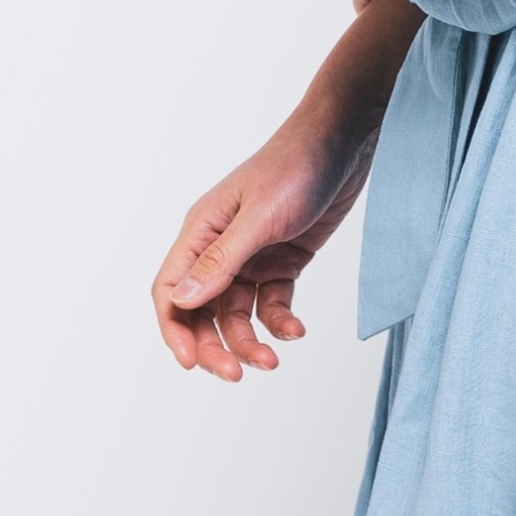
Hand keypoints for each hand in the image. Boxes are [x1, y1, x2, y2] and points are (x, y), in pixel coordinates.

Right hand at [153, 118, 360, 380]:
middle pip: (201, 312)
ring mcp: (251, 256)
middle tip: (237, 374)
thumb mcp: (259, 218)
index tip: (191, 363)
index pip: (170, 291)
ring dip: (250, 341)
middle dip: (214, 345)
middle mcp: (219, 247)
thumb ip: (221, 261)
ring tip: (273, 360)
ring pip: (237, 314)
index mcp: (201, 232)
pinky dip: (280, 321)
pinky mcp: (283, 260)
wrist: (344, 141)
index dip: (175, 330)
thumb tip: (180, 302)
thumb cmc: (296, 167)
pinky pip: (272, 303)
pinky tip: (297, 330)